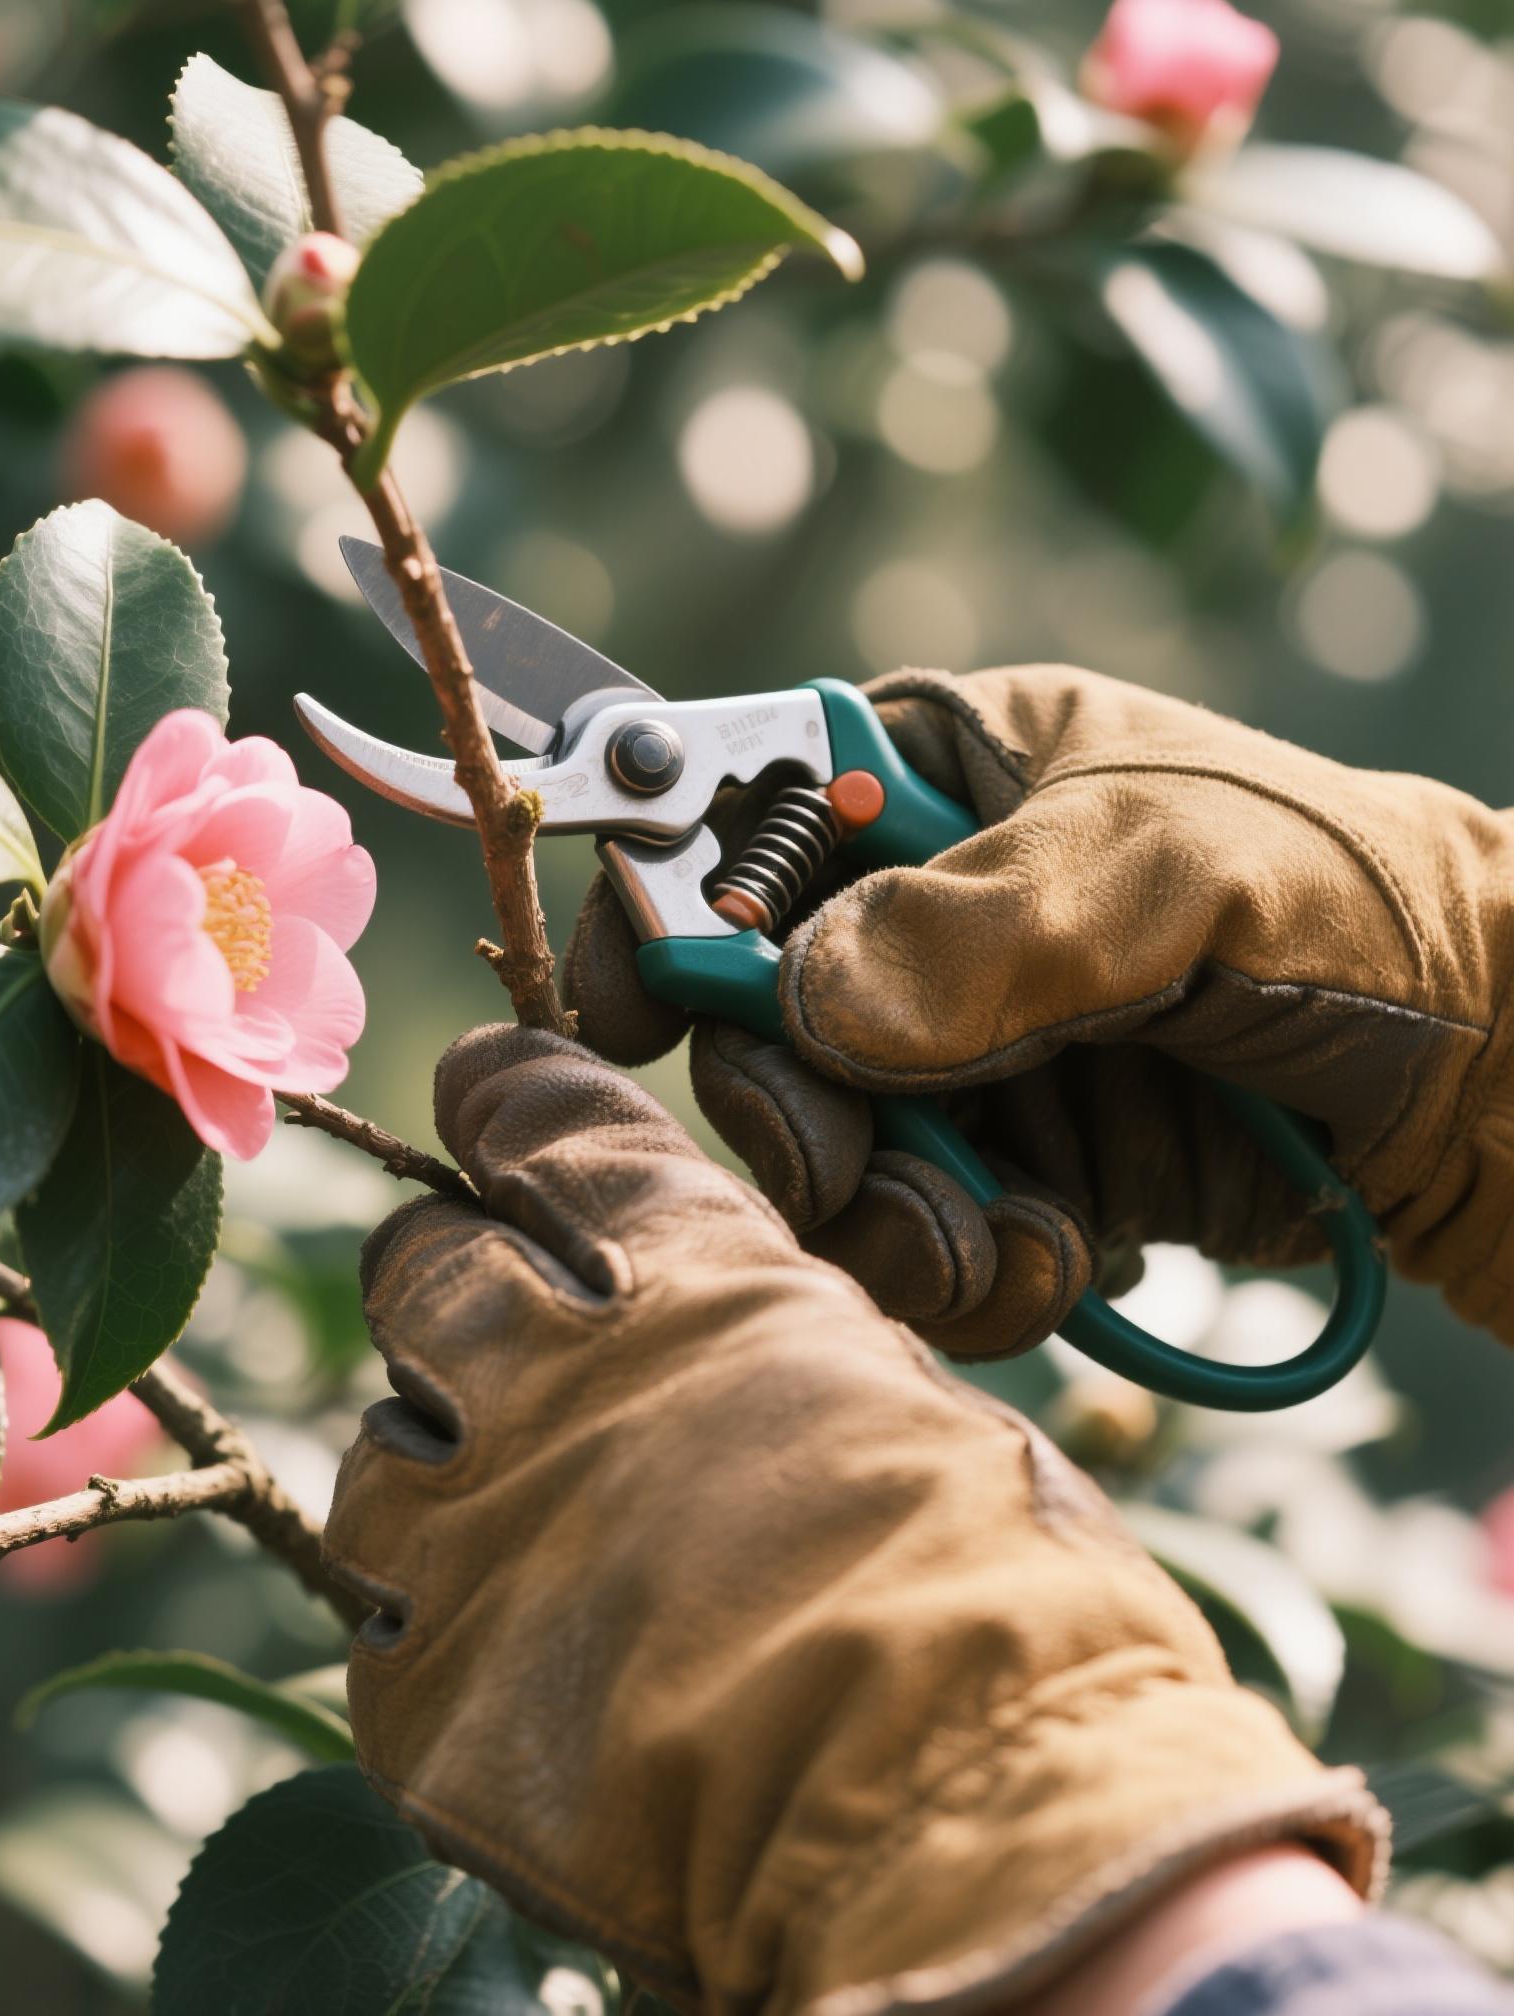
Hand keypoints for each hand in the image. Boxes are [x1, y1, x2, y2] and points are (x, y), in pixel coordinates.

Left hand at [326, 1028, 1378, 2013]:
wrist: (956, 1822)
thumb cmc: (1001, 1603)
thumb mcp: (902, 1415)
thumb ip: (770, 1353)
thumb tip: (732, 1353)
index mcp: (692, 1277)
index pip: (542, 1127)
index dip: (504, 1103)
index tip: (484, 1098)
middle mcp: (551, 1371)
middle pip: (415, 1264)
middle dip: (442, 1278)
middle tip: (481, 1326)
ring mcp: (470, 1527)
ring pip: (377, 1446)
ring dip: (430, 1470)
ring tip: (505, 1531)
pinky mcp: (422, 1688)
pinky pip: (378, 1621)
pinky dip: (432, 1630)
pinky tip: (507, 1669)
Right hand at [565, 666, 1513, 1355]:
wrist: (1496, 1068)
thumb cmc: (1346, 895)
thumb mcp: (1171, 864)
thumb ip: (990, 925)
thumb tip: (815, 1003)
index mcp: (929, 777)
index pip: (733, 816)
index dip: (659, 903)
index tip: (624, 1009)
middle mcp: (919, 917)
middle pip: (752, 1019)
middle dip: (792, 1111)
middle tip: (847, 1164)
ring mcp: (959, 1054)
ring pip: (823, 1154)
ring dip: (890, 1218)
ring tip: (1008, 1240)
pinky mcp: (1008, 1166)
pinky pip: (914, 1239)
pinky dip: (967, 1273)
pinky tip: (1062, 1261)